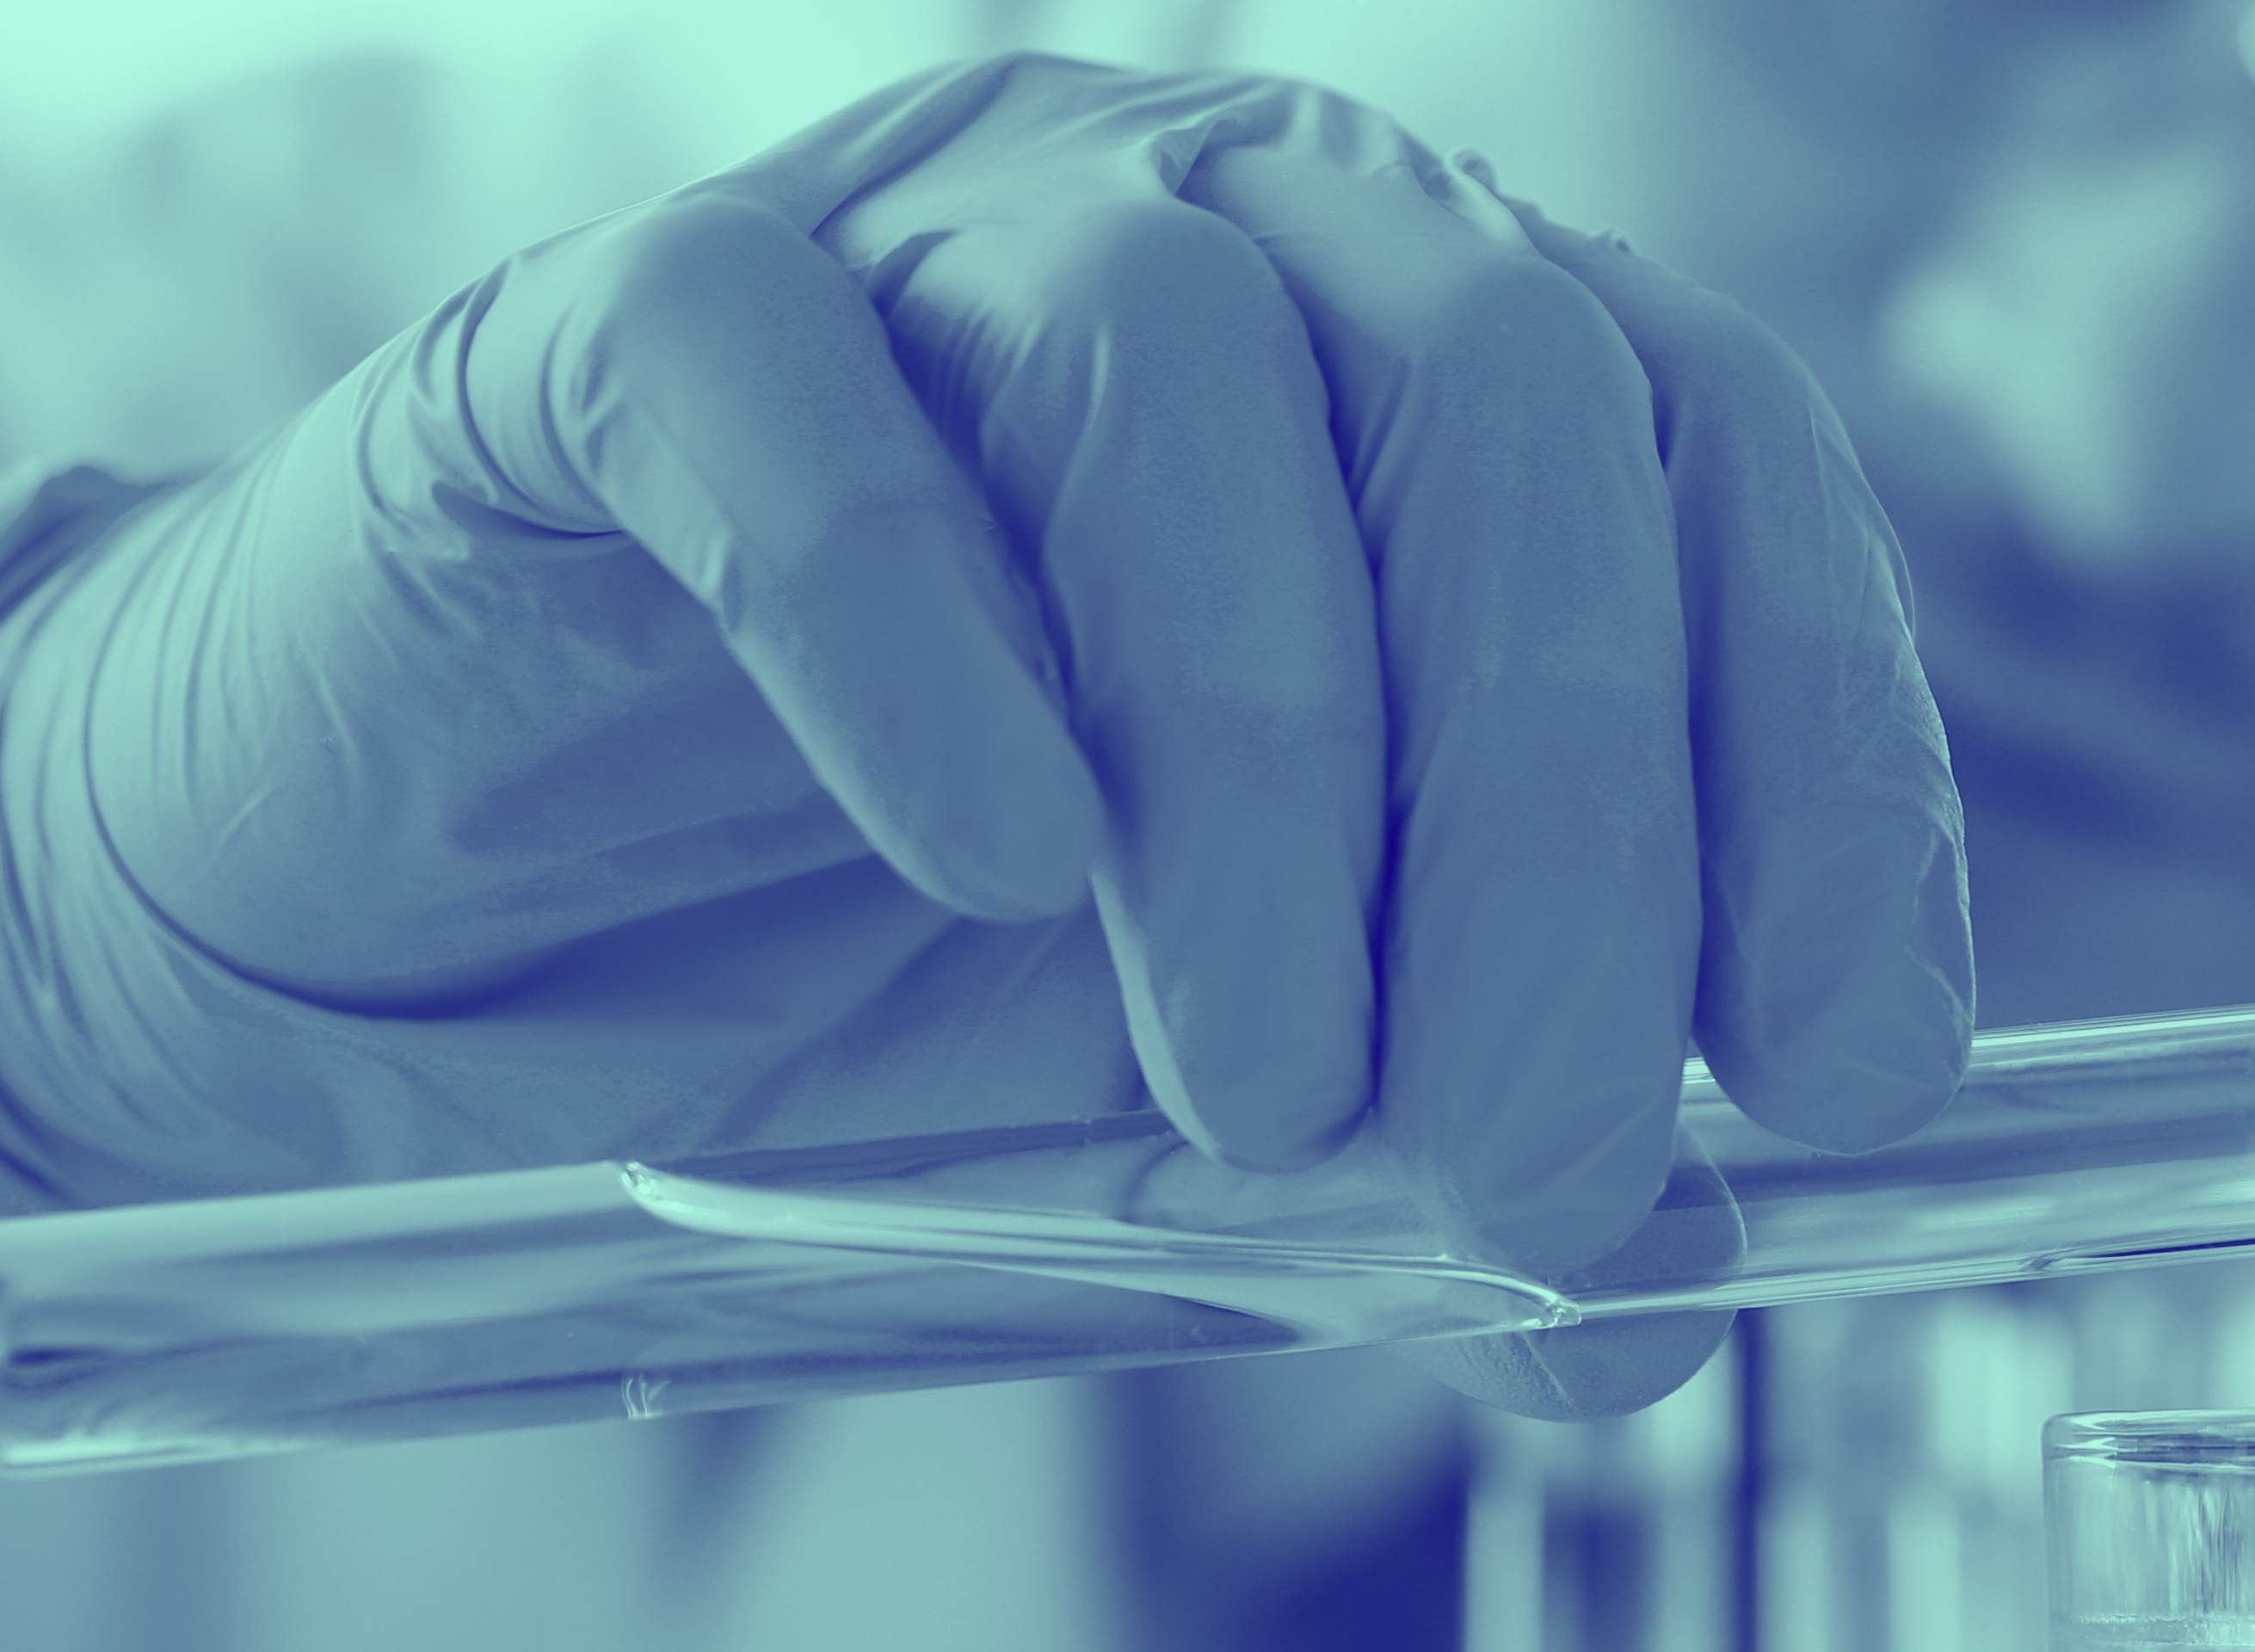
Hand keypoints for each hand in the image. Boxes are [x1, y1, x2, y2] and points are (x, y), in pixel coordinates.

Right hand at [0, 55, 1970, 1415]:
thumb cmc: (863, 961)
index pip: (1733, 481)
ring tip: (1256, 1091)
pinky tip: (996, 868)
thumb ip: (1438, 1153)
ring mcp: (936, 237)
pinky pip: (800, 399)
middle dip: (1563, 823)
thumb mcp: (1215, 1092)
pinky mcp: (633, 316)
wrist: (409, 938)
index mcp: (1445, 381)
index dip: (1825, 768)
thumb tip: (1655, 1297)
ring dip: (1267, 761)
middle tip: (1533, 1153)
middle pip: (1509, 417)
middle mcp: (1245, 237)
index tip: (1844, 1073)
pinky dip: (926, 638)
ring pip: (1188, 374)